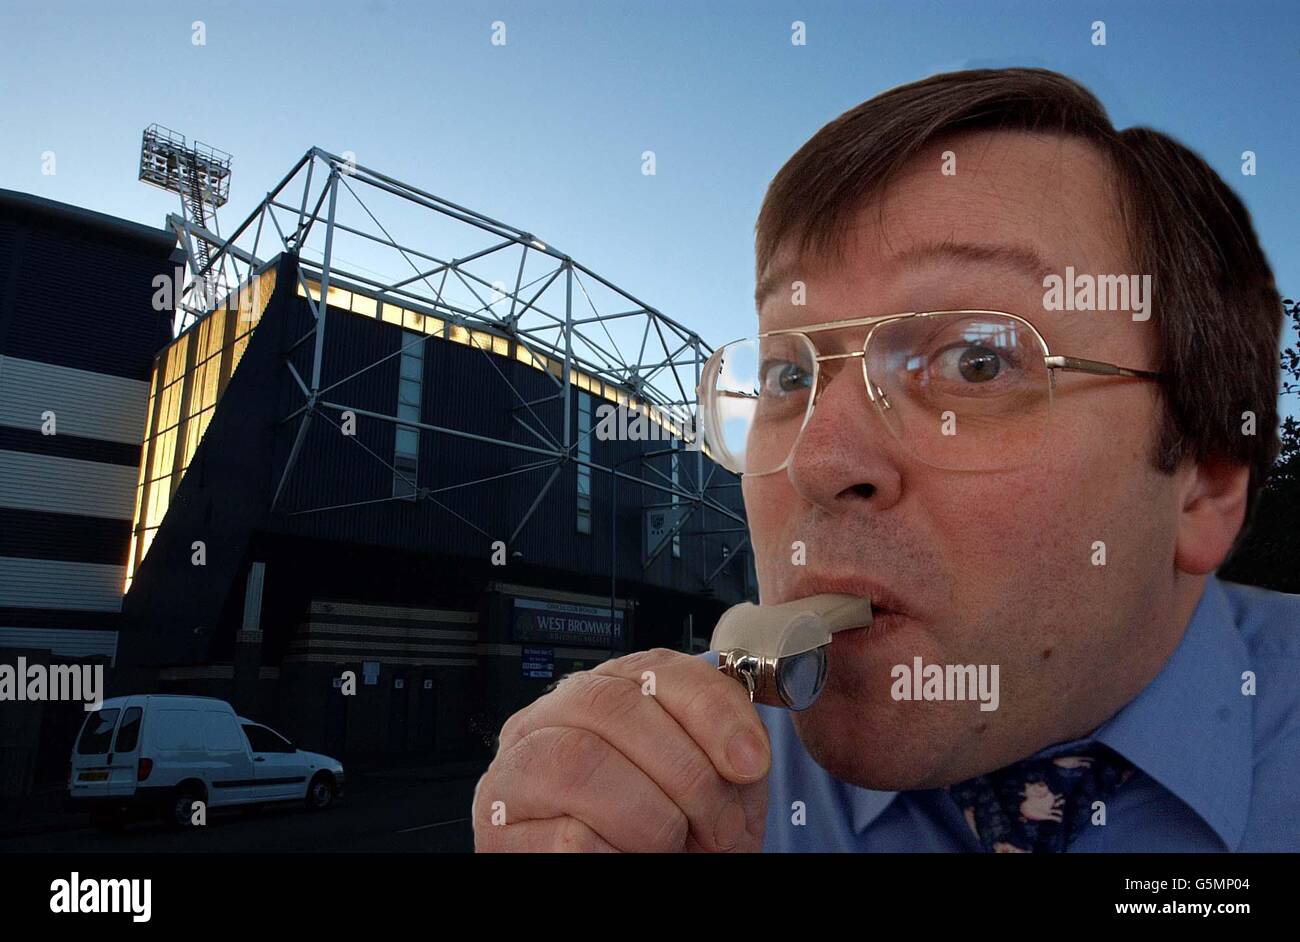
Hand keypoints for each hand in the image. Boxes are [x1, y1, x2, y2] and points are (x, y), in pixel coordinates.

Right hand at [473, 648, 770, 851]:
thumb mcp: (710, 784)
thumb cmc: (668, 835)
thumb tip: (744, 752)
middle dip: (686, 774)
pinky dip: (615, 854)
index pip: (656, 668)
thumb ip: (727, 749)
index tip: (750, 762)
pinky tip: (623, 857)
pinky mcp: (499, 831)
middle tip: (719, 828)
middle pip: (615, 708)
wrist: (638, 880)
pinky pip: (567, 836)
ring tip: (670, 846)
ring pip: (579, 763)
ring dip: (650, 817)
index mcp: (607, 692)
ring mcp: (516, 771)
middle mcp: (552, 718)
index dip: (711, 712)